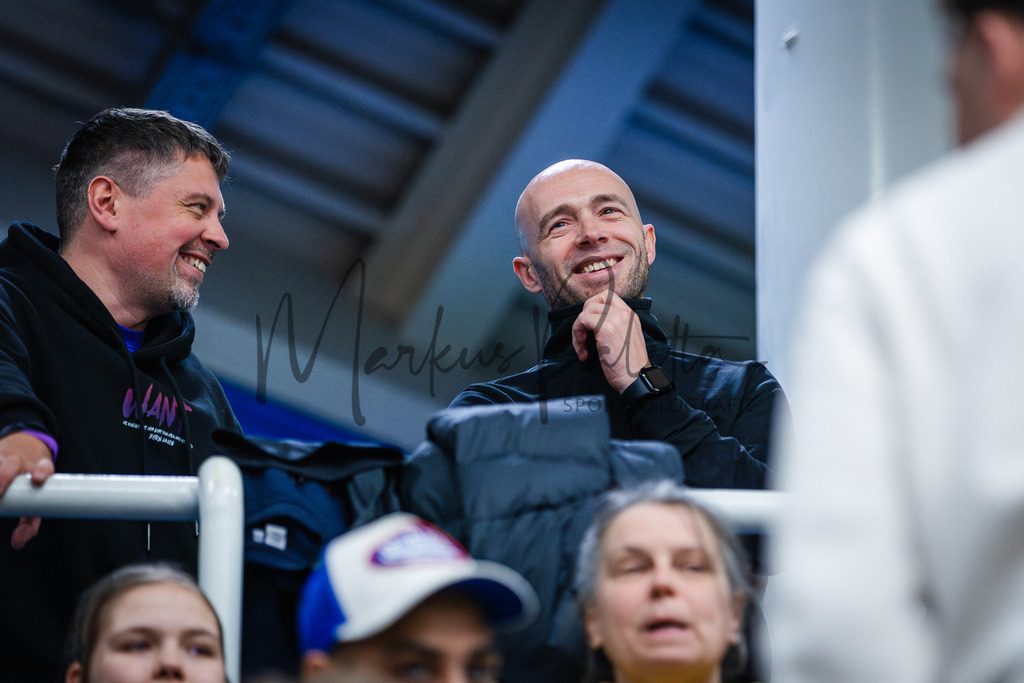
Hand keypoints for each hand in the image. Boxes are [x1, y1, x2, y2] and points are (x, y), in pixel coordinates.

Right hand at [0, 432, 54, 548]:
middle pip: (12, 465)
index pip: (44, 466)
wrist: (25, 445)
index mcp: (40, 468)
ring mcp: (3, 457)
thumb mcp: (36, 497)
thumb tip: (18, 543)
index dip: (42, 471)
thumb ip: (30, 521)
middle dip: (4, 476)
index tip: (38, 478)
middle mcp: (21, 461)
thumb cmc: (31, 479)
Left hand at [571, 292, 650, 393]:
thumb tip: (595, 324)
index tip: (591, 327)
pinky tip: (583, 352)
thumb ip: (616, 328)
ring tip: (582, 346)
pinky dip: (577, 336)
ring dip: (578, 329)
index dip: (594, 308)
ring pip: (586, 310)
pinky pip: (582, 320)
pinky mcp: (606, 328)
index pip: (608, 297)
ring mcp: (616, 319)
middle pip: (595, 300)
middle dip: (584, 316)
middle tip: (584, 334)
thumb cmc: (630, 367)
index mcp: (631, 316)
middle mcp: (625, 313)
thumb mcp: (626, 340)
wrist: (637, 379)